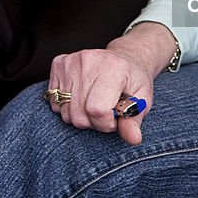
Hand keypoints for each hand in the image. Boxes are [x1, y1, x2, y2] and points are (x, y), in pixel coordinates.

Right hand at [46, 23, 176, 144]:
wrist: (124, 58)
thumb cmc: (133, 81)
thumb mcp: (142, 100)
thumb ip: (134, 120)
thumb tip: (133, 139)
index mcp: (114, 68)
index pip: (97, 109)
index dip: (106, 123)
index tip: (115, 116)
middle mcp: (90, 61)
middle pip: (79, 115)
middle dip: (94, 122)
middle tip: (107, 110)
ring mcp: (72, 61)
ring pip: (65, 112)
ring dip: (80, 116)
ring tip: (95, 103)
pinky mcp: (59, 63)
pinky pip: (55, 102)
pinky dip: (68, 107)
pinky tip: (82, 96)